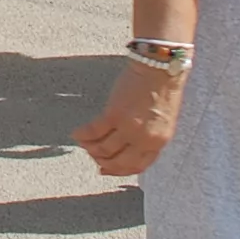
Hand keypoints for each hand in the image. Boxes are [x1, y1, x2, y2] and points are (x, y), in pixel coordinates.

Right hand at [74, 62, 186, 176]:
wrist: (159, 68)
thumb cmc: (163, 89)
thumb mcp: (161, 120)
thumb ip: (148, 136)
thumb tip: (127, 145)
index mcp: (158, 142)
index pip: (136, 167)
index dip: (118, 171)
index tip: (105, 169)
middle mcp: (143, 140)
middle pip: (118, 162)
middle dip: (102, 162)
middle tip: (92, 157)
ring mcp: (128, 129)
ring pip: (103, 149)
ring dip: (90, 149)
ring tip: (83, 143)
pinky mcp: (114, 115)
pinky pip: (94, 132)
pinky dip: (83, 135)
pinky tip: (76, 133)